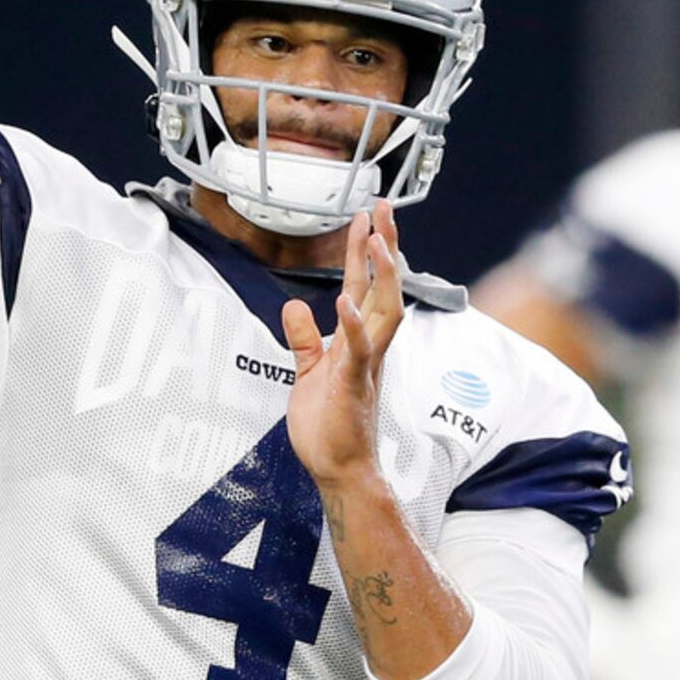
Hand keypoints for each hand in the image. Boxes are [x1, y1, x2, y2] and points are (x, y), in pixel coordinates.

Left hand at [281, 202, 404, 488]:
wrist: (339, 470)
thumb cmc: (328, 427)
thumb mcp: (307, 372)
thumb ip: (304, 338)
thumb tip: (295, 306)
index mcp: (359, 342)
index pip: (366, 287)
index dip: (366, 252)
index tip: (366, 218)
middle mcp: (369, 348)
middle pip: (384, 287)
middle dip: (385, 247)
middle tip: (383, 209)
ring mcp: (365, 365)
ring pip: (383, 311)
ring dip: (381, 275)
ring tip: (376, 240)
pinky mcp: (354, 386)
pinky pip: (358, 351)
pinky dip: (353, 326)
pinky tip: (345, 302)